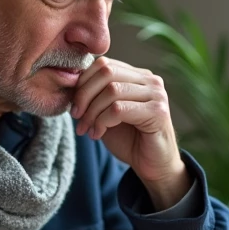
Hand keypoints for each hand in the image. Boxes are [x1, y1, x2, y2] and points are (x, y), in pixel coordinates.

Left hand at [71, 58, 189, 209]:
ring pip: (112, 90)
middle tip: (76, 117)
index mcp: (137, 75)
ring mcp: (156, 94)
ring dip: (92, 112)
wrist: (152, 165)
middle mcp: (150, 80)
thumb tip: (70, 83)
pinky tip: (97, 134)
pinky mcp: (158, 112)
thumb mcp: (105, 113)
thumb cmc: (129, 139)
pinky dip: (102, 122)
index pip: (104, 63)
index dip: (83, 82)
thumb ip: (94, 95)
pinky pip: (119, 109)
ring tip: (86, 129)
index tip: (74, 106)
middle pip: (107, 72)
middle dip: (84, 95)